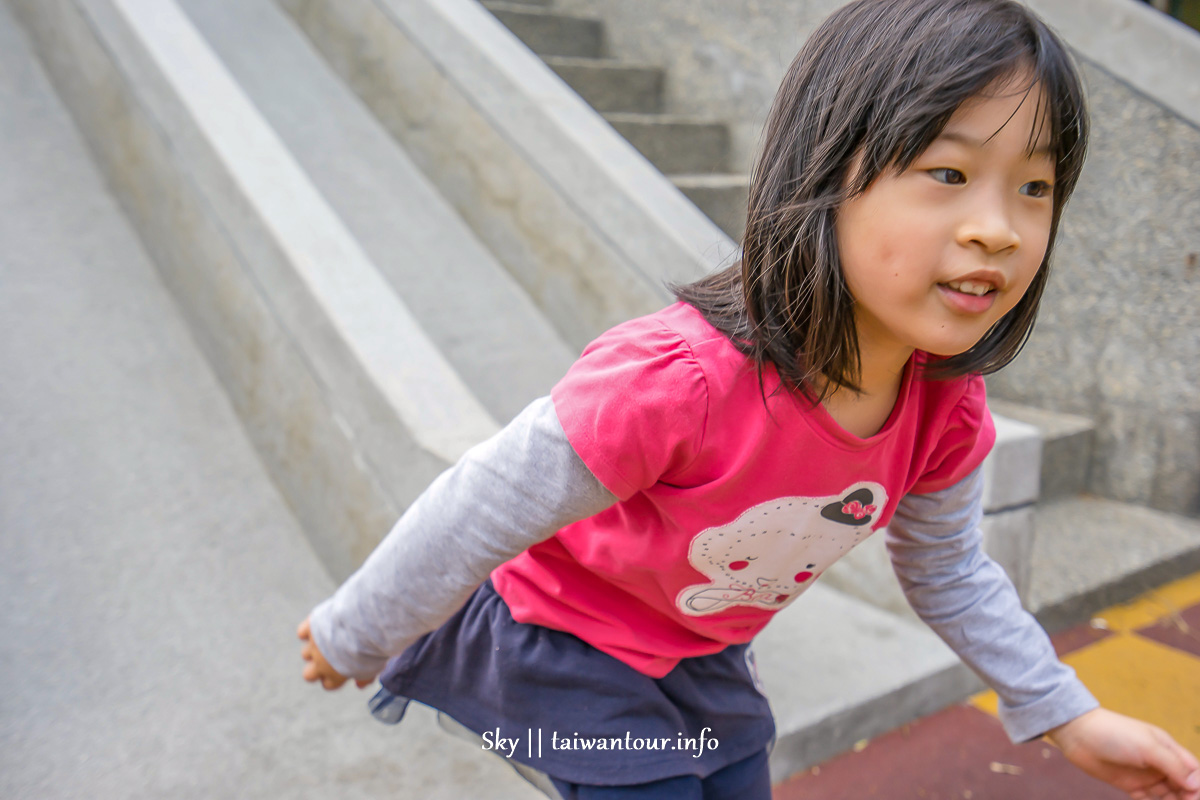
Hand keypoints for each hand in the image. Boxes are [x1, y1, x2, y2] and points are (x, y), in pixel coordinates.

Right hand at [297, 616, 374, 690]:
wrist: (364, 623)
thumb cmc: (372, 647)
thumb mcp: (373, 667)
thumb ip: (364, 678)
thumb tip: (359, 685)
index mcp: (335, 675)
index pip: (328, 685)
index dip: (334, 678)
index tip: (342, 670)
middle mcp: (320, 663)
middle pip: (308, 675)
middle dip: (316, 669)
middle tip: (329, 658)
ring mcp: (314, 646)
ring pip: (305, 653)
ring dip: (314, 648)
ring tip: (329, 638)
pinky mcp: (311, 627)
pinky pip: (302, 632)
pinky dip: (309, 630)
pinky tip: (320, 625)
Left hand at [1047, 708, 1199, 799]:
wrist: (1077, 734)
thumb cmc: (1114, 733)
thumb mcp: (1147, 746)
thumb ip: (1172, 765)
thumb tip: (1194, 785)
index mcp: (1167, 748)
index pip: (1193, 771)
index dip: (1197, 786)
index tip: (1193, 797)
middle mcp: (1159, 763)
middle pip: (1183, 785)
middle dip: (1187, 797)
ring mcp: (1145, 775)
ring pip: (1169, 794)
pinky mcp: (1130, 785)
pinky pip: (1149, 799)